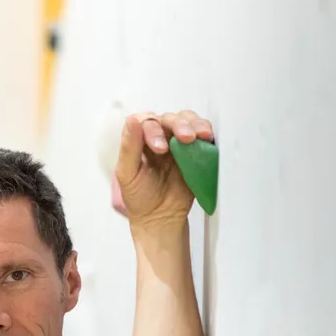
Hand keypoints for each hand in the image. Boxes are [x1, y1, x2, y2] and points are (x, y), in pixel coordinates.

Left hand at [114, 110, 213, 228]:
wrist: (160, 216)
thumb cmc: (140, 196)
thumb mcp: (127, 174)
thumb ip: (129, 148)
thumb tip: (131, 120)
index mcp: (140, 139)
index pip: (147, 123)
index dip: (154, 131)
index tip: (160, 149)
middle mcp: (160, 136)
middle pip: (169, 118)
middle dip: (179, 125)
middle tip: (186, 138)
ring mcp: (178, 142)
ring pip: (187, 121)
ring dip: (195, 124)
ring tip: (200, 136)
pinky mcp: (195, 150)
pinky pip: (202, 134)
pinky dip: (206, 132)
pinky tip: (207, 139)